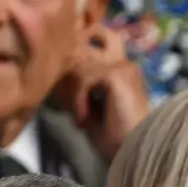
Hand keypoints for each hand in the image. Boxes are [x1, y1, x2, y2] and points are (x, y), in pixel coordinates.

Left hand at [51, 26, 149, 161]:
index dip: (85, 34)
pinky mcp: (118, 74)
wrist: (133, 153)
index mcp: (123, 69)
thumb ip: (78, 81)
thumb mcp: (89, 103)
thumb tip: (54, 64)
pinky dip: (79, 101)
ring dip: (74, 94)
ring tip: (80, 118)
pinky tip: (84, 120)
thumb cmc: (114, 136)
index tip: (67, 44)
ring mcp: (124, 67)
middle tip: (69, 88)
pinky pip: (84, 78)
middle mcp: (126, 62)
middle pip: (94, 33)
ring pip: (80, 66)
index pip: (101, 37)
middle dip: (74, 49)